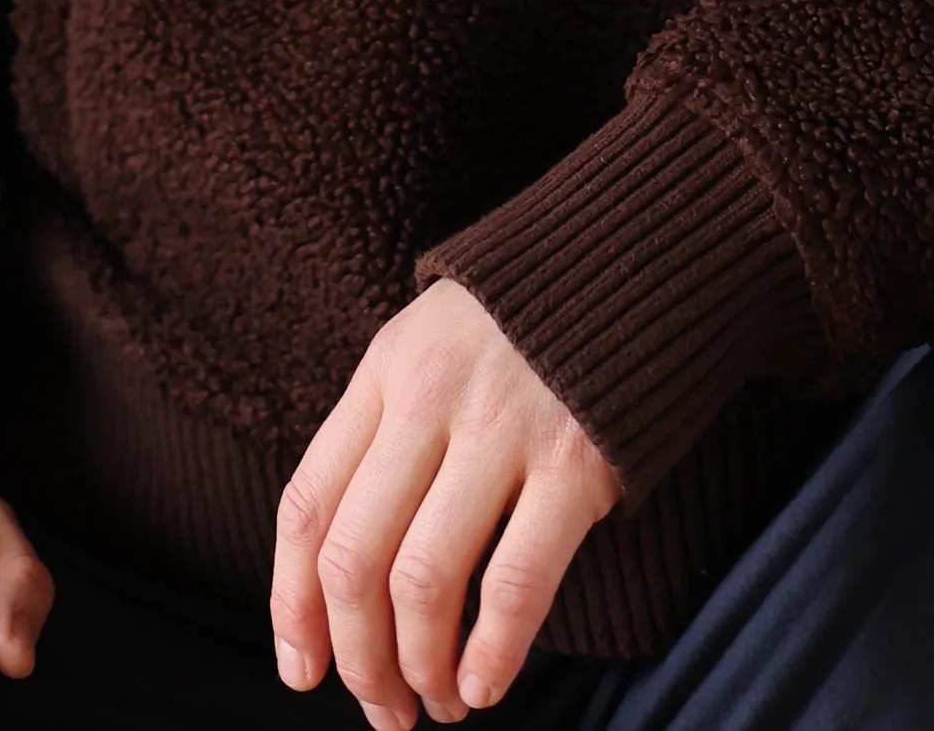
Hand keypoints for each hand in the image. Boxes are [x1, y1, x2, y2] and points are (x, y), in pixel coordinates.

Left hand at [270, 282, 621, 726]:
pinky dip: (491, 652)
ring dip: (422, 668)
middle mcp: (429, 395)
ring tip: (441, 702)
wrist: (640, 249)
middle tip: (384, 709)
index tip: (303, 671)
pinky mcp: (577, 460)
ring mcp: (503, 426)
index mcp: (385, 369)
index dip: (292, 606)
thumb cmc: (526, 324)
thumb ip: (387, 435)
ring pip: (424, 580)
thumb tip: (341, 577)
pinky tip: (487, 685)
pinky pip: (514, 582)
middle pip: (355, 557)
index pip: (307, 506)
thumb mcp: (432, 347)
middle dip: (359, 659)